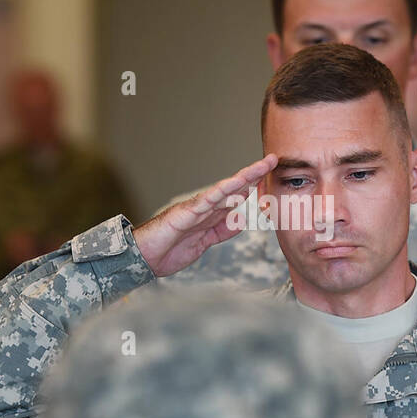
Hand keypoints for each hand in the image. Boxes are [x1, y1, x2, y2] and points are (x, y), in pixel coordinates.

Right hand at [133, 154, 277, 276]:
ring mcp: (195, 209)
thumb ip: (221, 231)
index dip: (255, 185)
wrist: (143, 258)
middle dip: (254, 174)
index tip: (272, 176)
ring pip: (223, 190)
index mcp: (211, 214)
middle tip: (273, 159)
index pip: (237, 196)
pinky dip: (219, 193)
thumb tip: (240, 220)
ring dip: (242, 178)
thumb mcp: (204, 243)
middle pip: (234, 187)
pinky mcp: (183, 214)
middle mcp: (205, 207)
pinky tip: (233, 185)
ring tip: (259, 167)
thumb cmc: (169, 250)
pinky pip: (204, 202)